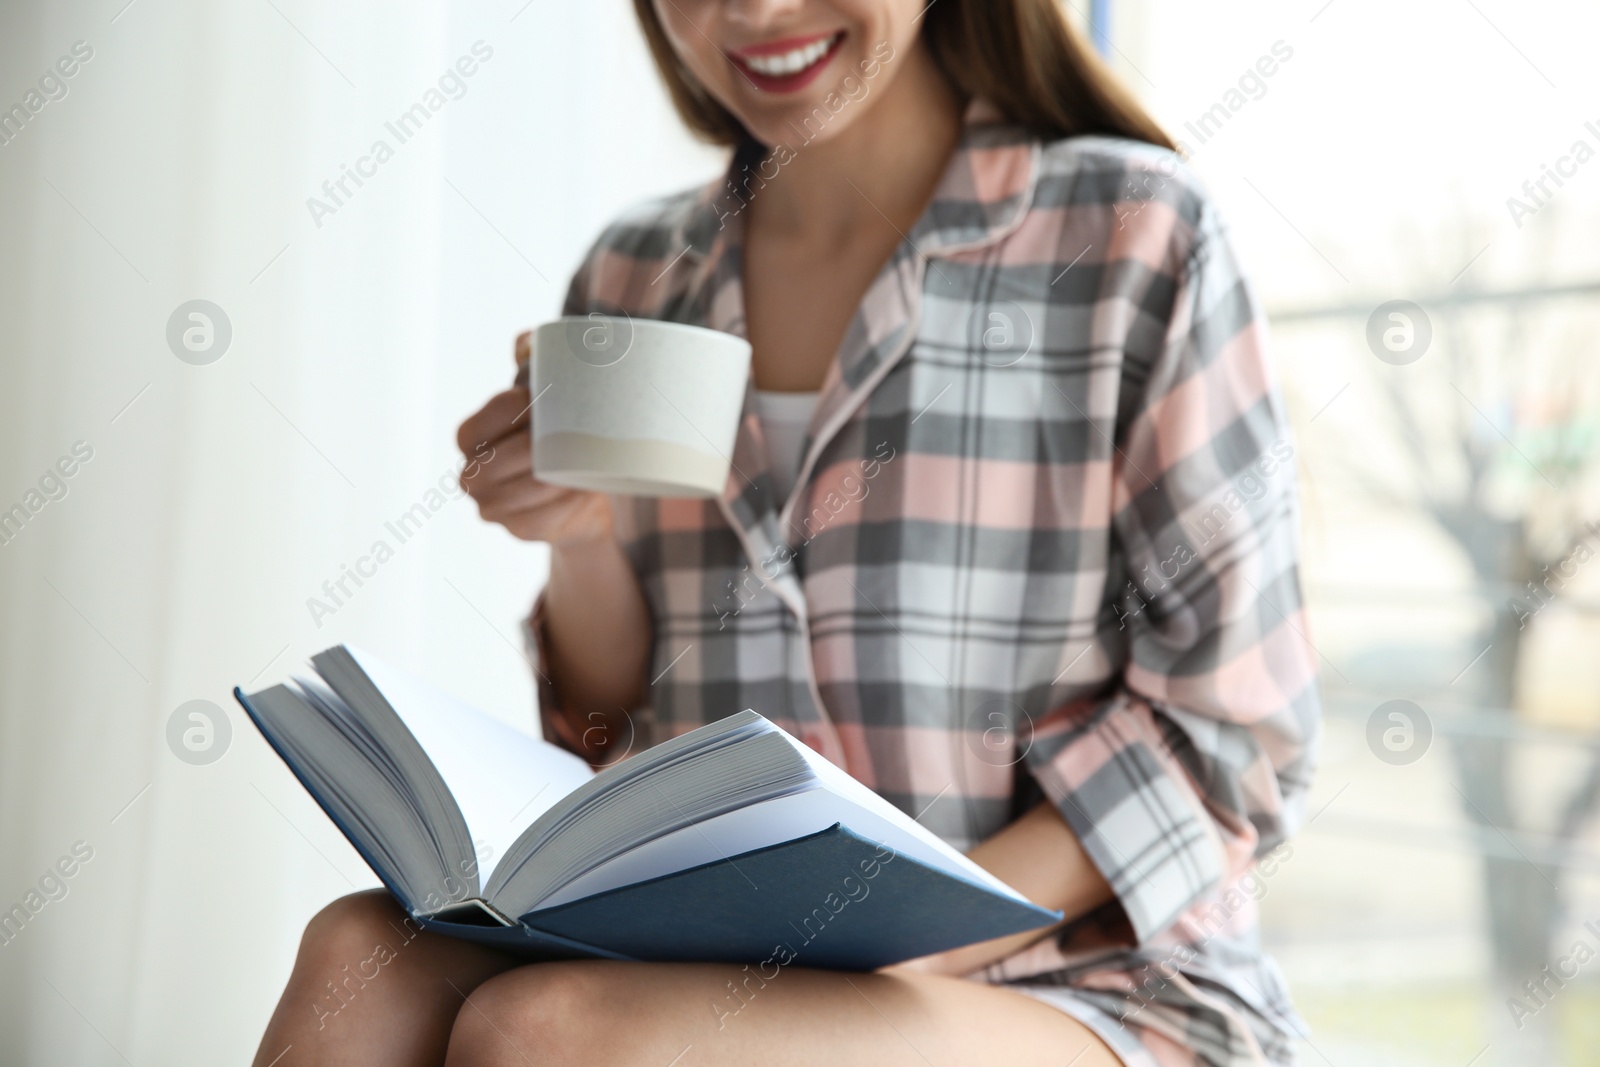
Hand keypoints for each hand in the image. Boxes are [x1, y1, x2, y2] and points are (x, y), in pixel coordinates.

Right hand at [457, 331, 612, 546]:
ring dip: (555, 476)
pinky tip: (582, 490)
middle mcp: (472, 475)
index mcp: (472, 438)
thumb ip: (533, 361)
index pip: (484, 421)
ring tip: (585, 461)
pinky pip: (540, 519)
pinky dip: (564, 505)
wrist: (585, 494)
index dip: (513, 409)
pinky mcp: (519, 531)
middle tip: (574, 433)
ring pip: (522, 491)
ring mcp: (492, 508)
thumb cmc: (559, 437)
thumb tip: (531, 344)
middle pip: (501, 460)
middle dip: (537, 446)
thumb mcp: (547, 398)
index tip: (543, 398)